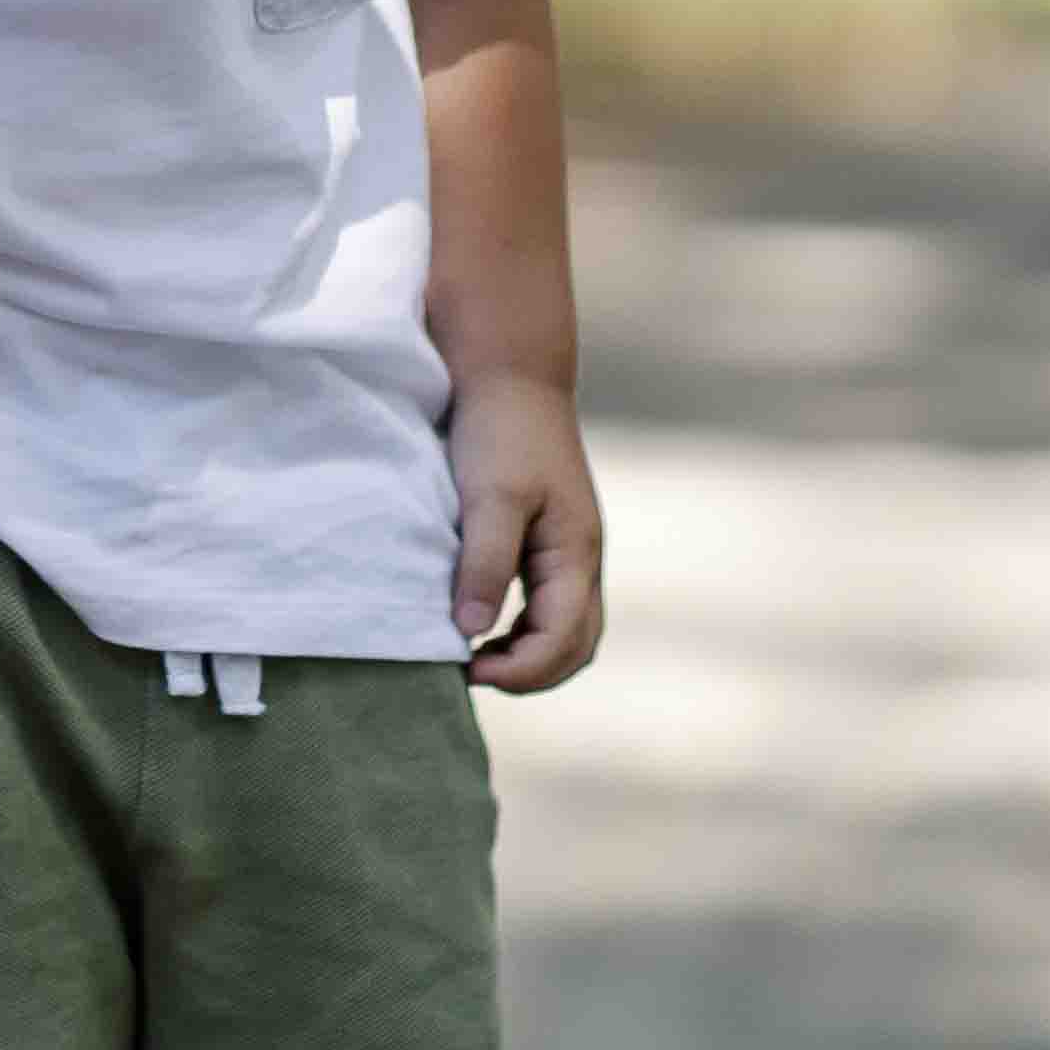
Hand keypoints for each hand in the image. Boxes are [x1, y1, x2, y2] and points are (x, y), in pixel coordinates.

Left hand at [448, 373, 602, 691]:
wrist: (510, 375)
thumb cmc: (500, 431)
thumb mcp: (490, 496)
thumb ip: (485, 564)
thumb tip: (471, 633)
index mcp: (576, 553)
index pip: (562, 640)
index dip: (519, 670)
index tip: (467, 670)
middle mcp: (582, 559)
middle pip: (577, 646)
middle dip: (530, 674)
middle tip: (470, 674)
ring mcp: (569, 551)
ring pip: (567, 630)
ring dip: (528, 655)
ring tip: (474, 659)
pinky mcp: (550, 541)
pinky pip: (549, 606)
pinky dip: (522, 631)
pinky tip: (482, 626)